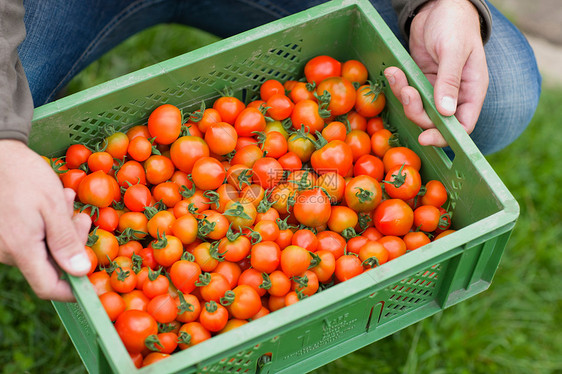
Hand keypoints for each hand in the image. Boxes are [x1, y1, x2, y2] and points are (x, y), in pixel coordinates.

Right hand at [0, 140, 91, 301]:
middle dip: (73, 243)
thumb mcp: (53, 206)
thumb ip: (65, 242)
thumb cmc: (24, 176)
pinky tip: (52, 201)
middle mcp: (7, 253)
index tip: (92, 282)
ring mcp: (2, 244)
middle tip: (81, 216)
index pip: (48, 287)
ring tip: (64, 199)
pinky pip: (32, 237)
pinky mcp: (2, 234)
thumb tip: (81, 272)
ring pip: (44, 248)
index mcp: (21, 249)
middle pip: (51, 264)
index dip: (72, 291)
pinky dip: (48, 223)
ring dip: (62, 227)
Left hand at [384, 0, 488, 146]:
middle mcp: (455, 94)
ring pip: (418, 108)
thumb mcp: (453, 50)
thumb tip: (446, 112)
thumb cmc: (454, 24)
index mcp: (472, 90)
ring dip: (404, 97)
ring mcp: (436, 89)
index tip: (425, 137)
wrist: (438, 6)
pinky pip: (407, 93)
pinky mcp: (420, 81)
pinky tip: (393, 71)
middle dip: (417, 111)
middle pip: (435, 121)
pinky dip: (398, 85)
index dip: (445, 136)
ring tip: (396, 75)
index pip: (463, 125)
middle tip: (406, 92)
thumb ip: (449, 81)